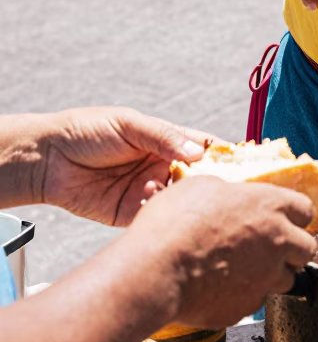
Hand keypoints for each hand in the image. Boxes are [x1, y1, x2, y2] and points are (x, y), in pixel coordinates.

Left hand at [37, 107, 211, 225]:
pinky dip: (159, 213)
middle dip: (211, 184)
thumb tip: (198, 153)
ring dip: (182, 198)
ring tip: (176, 189)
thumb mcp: (129, 124)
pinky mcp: (130, 214)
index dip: (225, 155)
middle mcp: (162, 167)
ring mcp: (148, 191)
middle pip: (198, 179)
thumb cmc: (88, 131)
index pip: (204, 148)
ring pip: (179, 201)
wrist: (48, 159)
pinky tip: (150, 198)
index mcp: (166, 141)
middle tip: (220, 187)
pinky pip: (153, 217)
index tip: (244, 162)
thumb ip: (164, 137)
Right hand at [132, 175, 317, 326]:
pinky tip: (220, 287)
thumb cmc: (174, 223)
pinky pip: (254, 300)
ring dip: (271, 274)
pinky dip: (243, 295)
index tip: (284, 217)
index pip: (306, 209)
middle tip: (272, 247)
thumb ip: (229, 193)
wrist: (156, 269)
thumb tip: (228, 197)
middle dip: (294, 249)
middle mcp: (277, 241)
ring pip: (286, 279)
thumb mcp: (202, 186)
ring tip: (244, 269)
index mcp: (270, 205)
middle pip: (307, 248)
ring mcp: (265, 278)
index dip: (294, 214)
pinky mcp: (247, 306)